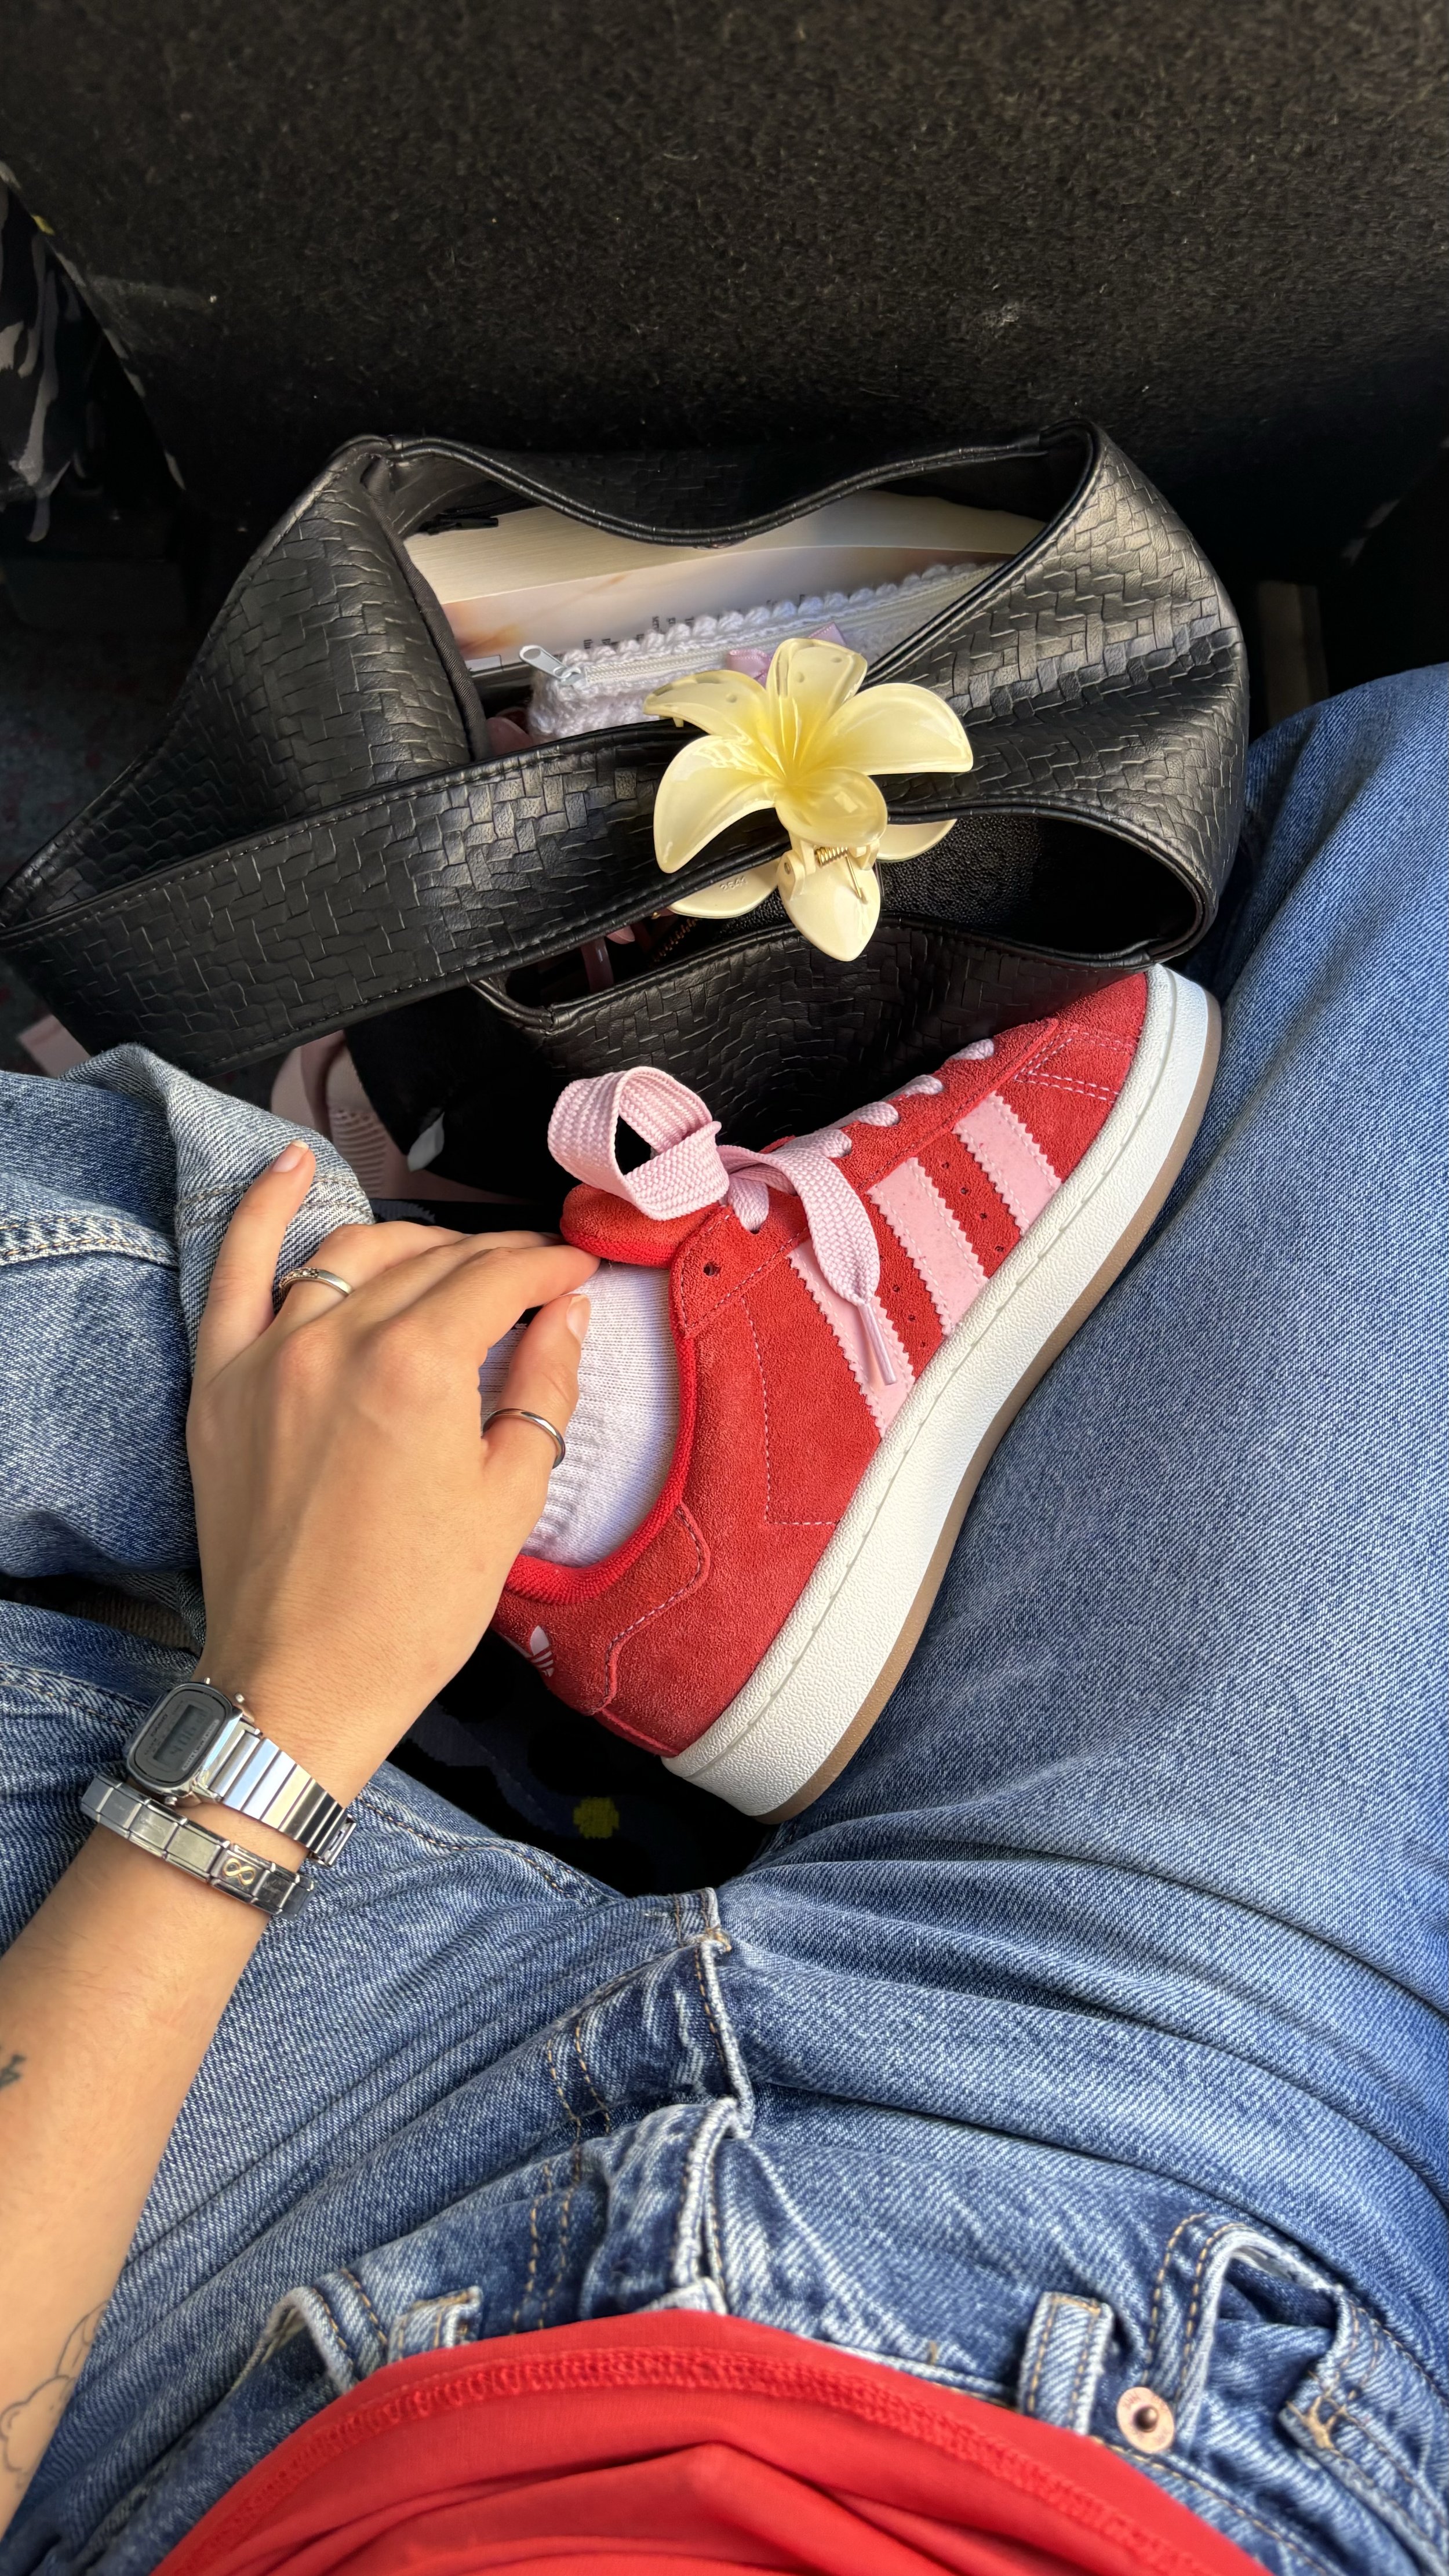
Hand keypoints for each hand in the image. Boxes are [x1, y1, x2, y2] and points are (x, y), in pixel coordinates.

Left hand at [186, 1141, 596, 1801]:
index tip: (575, 1272)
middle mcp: (337, 1342)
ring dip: (409, 1243)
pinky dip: (261, 1211)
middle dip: (492, 1258)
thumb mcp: (509, 1499)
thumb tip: (565, 1315)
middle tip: (529, 1275)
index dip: (548, 1268)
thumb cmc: (412, 1610)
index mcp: (419, 1369)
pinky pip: (233, 1271)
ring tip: (450, 1255)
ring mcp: (268, 1357)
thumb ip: (542, 1388)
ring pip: (348, 1255)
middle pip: (430, 1263)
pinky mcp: (220, 1385)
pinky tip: (289, 1168)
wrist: (303, 1684)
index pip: (498, 1278)